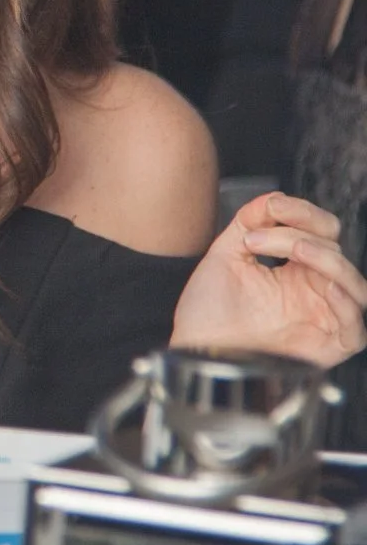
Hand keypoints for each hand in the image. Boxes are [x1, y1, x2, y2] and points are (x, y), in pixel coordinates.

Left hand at [172, 192, 366, 365]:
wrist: (194, 347)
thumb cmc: (207, 312)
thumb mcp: (225, 255)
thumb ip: (249, 222)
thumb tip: (276, 197)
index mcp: (295, 270)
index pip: (322, 232)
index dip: (304, 213)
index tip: (272, 208)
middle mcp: (313, 292)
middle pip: (335, 251)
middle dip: (299, 235)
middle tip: (256, 238)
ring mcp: (322, 318)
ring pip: (353, 284)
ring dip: (328, 260)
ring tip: (295, 249)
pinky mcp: (326, 347)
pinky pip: (355, 329)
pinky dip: (346, 305)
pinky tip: (327, 288)